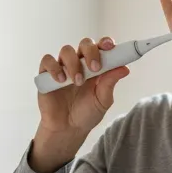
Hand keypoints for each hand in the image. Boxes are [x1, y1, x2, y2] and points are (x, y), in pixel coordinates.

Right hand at [30, 36, 128, 172]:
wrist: (68, 129)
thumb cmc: (87, 113)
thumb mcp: (102, 100)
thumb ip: (110, 83)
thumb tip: (125, 68)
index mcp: (95, 66)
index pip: (101, 47)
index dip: (105, 43)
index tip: (110, 46)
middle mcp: (79, 63)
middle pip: (84, 44)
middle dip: (91, 52)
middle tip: (95, 68)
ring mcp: (62, 67)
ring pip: (66, 51)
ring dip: (73, 64)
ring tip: (77, 82)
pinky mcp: (46, 74)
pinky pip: (47, 61)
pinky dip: (54, 68)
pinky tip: (61, 81)